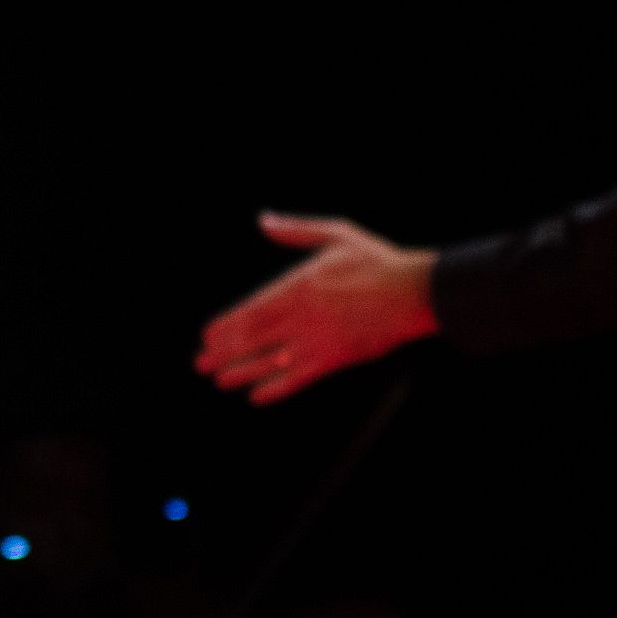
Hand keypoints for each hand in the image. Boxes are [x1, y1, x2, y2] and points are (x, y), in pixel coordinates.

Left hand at [195, 214, 439, 404]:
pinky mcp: (334, 360)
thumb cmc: (377, 262)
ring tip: (220, 379)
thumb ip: (296, 231)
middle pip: (252, 339)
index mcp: (298, 286)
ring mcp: (317, 340)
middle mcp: (301, 316)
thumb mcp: (336, 236)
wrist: (415, 293)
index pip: (250, 311)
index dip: (226, 326)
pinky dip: (276, 389)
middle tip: (201, 363)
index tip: (207, 336)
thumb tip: (265, 220)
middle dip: (224, 352)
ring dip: (241, 372)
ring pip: (269, 362)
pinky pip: (297, 379)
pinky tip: (257, 397)